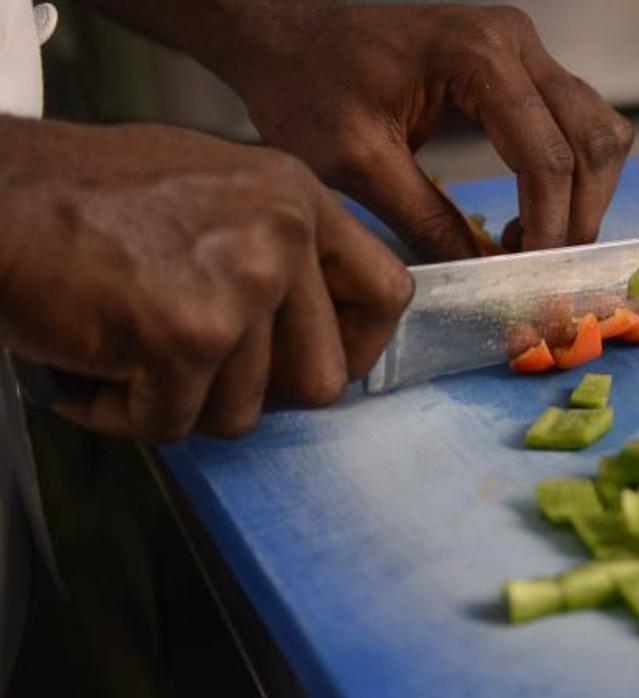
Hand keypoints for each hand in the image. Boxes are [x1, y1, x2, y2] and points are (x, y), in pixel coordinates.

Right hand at [0, 120, 412, 440]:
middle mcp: (283, 235)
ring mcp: (242, 283)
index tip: (312, 368)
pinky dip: (124, 417)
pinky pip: (174, 424)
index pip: (388, 294)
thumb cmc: (80, 194)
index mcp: (297, 197)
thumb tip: (307, 327)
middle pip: (322, 378)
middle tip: (195, 380)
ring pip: (243, 411)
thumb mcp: (211, 189)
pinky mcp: (188, 333)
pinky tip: (89, 378)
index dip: (357, 350)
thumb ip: (272, 247)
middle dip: (254, 397)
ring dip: (177, 406)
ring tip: (123, 365)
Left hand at [221, 5, 633, 259]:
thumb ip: (424, 221)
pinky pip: (580, 122)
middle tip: (542, 264)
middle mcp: (516, 40)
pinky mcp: (524, 65)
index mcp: (476, 54)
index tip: (529, 271)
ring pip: (600, 129)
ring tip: (535, 238)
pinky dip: (574, 173)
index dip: (547, 223)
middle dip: (580, 213)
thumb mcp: (357, 165)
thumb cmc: (309, 87)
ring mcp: (526, 49)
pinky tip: (533, 209)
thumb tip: (482, 275)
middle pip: (594, 139)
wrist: (290, 37)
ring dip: (586, 193)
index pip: (545, 154)